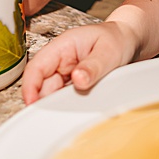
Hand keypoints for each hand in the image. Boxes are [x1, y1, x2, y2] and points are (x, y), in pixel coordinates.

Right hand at [21, 21, 137, 103]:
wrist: (129, 41)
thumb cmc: (117, 39)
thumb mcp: (108, 51)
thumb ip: (92, 66)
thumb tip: (77, 80)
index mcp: (62, 46)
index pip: (37, 66)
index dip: (30, 85)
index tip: (32, 103)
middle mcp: (60, 60)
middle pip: (43, 84)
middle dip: (46, 101)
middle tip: (57, 118)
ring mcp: (65, 72)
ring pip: (53, 93)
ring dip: (60, 105)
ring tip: (75, 113)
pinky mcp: (73, 83)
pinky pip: (65, 97)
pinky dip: (69, 105)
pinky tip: (79, 110)